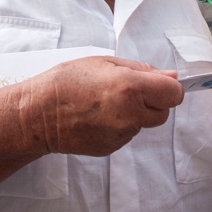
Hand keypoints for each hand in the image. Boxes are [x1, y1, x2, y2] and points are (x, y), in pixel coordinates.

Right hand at [23, 56, 184, 156]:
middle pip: (164, 112)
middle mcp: (130, 114)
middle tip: (128, 91)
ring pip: (144, 124)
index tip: (160, 84)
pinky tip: (99, 117)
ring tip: (106, 103)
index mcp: (131, 88)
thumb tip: (172, 77)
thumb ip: (142, 70)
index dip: (169, 87)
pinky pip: (127, 134)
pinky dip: (120, 126)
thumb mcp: (105, 62)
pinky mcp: (112, 148)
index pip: (174, 93)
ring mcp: (121, 134)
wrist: (37, 114)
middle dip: (153, 101)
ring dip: (135, 113)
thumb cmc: (67, 81)